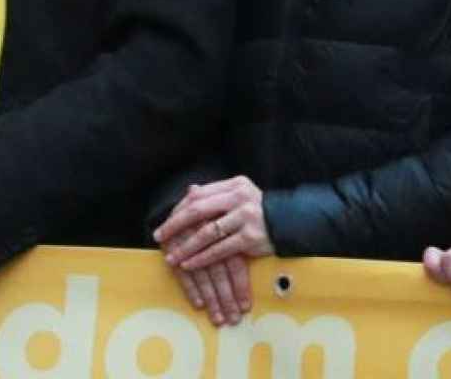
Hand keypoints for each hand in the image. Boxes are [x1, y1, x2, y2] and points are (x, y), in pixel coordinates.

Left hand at [154, 175, 273, 272]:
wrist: (291, 224)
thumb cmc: (260, 212)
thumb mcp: (240, 196)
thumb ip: (216, 194)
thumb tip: (189, 191)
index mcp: (233, 185)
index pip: (198, 195)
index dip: (179, 209)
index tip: (165, 222)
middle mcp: (238, 198)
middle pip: (197, 210)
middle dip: (175, 225)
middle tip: (159, 237)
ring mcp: (245, 217)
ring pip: (207, 232)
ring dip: (186, 246)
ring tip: (172, 257)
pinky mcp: (250, 237)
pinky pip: (220, 249)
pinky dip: (202, 258)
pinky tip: (190, 264)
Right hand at [161, 229, 250, 325]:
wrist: (179, 209)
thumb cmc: (209, 222)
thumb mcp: (227, 226)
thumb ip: (239, 245)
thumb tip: (259, 264)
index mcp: (223, 228)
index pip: (234, 262)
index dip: (240, 285)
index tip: (245, 306)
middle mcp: (205, 235)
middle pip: (218, 271)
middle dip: (226, 297)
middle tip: (233, 318)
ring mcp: (186, 241)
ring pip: (201, 274)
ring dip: (210, 298)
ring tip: (218, 317)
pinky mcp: (170, 247)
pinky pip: (181, 271)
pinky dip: (190, 289)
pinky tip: (198, 303)